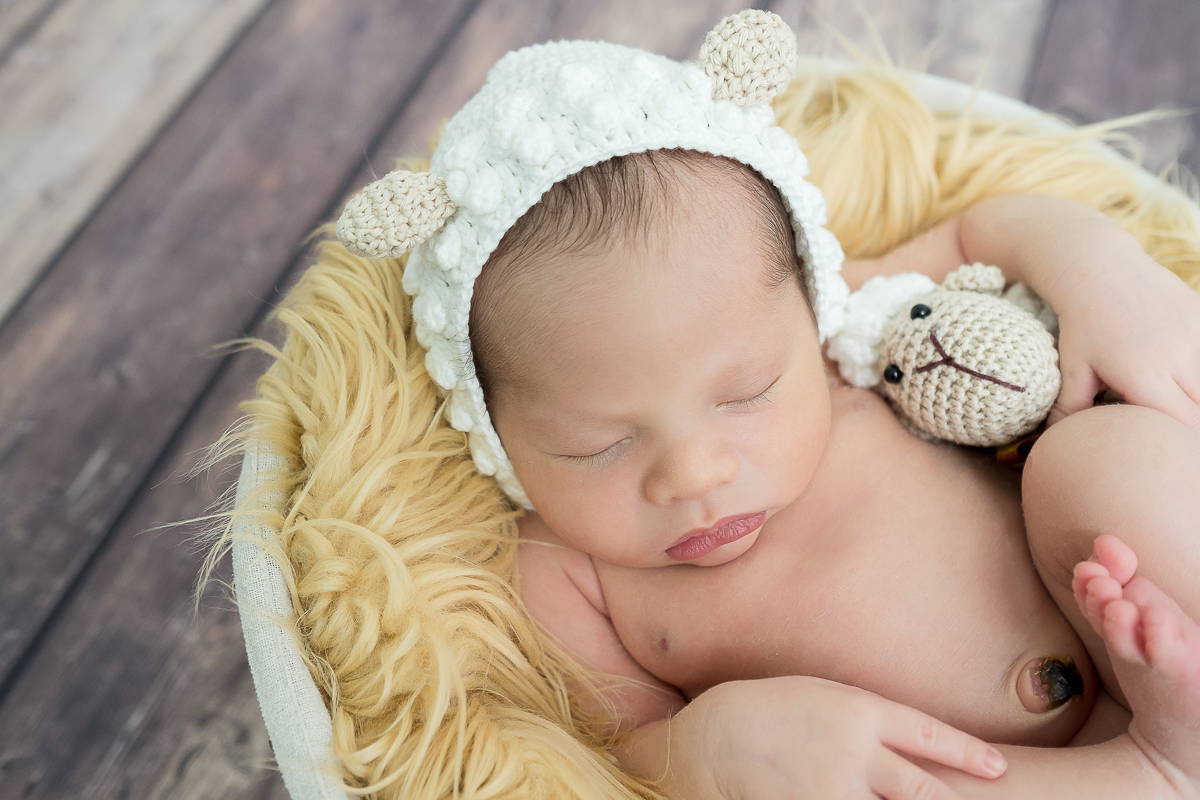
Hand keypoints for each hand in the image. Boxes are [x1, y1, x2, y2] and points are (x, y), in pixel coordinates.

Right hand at [693, 676, 1005, 799]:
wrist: (714, 739)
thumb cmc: (768, 710)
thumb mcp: (822, 696)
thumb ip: (865, 718)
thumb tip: (905, 741)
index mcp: (859, 712)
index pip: (928, 734)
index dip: (968, 752)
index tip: (998, 766)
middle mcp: (855, 753)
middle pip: (924, 788)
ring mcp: (836, 789)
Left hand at [1043, 232, 1199, 430]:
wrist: (1099, 268)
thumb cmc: (1081, 324)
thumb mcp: (1072, 368)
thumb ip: (1071, 409)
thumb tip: (1063, 440)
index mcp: (1145, 376)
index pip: (1184, 424)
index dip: (1178, 438)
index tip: (1166, 441)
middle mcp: (1179, 357)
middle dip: (1191, 421)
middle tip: (1171, 425)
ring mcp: (1197, 334)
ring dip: (1196, 391)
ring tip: (1175, 394)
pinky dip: (1199, 366)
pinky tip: (1183, 373)